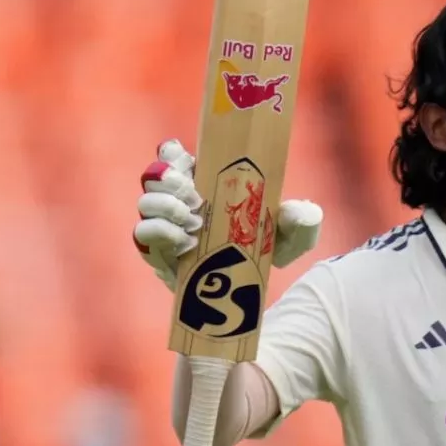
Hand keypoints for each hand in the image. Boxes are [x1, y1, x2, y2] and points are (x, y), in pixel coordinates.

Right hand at [132, 139, 323, 289]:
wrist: (252, 291)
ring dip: (167, 209)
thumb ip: (302, 221)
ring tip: (195, 225)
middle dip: (171, 182)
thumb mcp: (292, 235)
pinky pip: (142, 237)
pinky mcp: (159, 255)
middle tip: (198, 200)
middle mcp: (178, 201)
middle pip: (153, 176)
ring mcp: (165, 227)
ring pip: (145, 204)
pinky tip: (189, 246)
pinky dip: (162, 235)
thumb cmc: (267, 250)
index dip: (172, 154)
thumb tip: (302, 211)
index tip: (188, 162)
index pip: (173, 156)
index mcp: (203, 181)